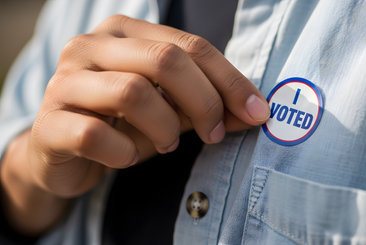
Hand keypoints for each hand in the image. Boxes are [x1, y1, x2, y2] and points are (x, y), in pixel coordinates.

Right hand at [27, 15, 269, 197]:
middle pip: (164, 60)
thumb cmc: (122, 124)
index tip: (257, 112)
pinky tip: (127, 157)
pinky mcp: (48, 122)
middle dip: (203, 101)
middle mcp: (91, 46)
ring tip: (167, 144)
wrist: (64, 151)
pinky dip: (123, 152)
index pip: (190, 45)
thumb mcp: (170, 110)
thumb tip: (254, 112)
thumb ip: (207, 105)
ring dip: (164, 127)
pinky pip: (95, 134)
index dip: (230, 80)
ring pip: (132, 93)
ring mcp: (65, 81)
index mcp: (125, 33)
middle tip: (214, 133)